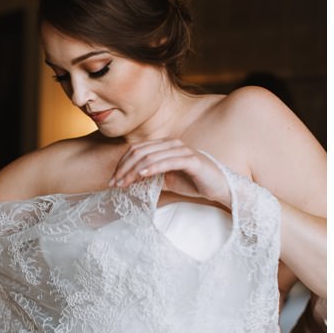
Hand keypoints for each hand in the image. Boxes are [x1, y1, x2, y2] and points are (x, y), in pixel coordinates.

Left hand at [109, 139, 230, 206]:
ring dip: (134, 170)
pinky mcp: (192, 160)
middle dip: (124, 168)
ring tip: (125, 182)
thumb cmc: (194, 183)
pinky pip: (168, 162)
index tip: (113, 180)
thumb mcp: (167, 180)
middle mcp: (173, 144)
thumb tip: (129, 180)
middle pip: (141, 152)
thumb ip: (150, 177)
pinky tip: (142, 175)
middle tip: (115, 183)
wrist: (220, 187)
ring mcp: (183, 150)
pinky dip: (153, 168)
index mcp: (166, 146)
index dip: (122, 164)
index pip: (137, 150)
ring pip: (151, 157)